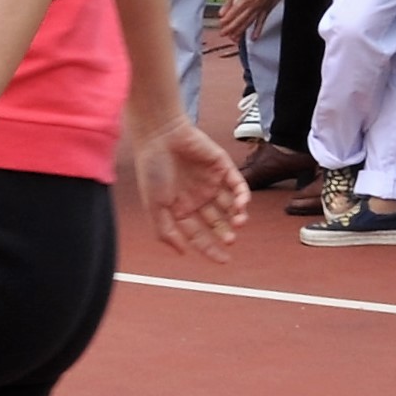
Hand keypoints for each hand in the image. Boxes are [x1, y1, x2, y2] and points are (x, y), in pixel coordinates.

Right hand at [130, 115, 246, 261]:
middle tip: (230, 240)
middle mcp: (196, 197)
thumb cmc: (152, 169)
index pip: (198, 234)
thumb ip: (165, 231)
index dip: (210, 248)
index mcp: (179, 208)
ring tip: (239, 222)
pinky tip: (241, 205)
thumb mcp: (154, 206)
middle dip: (226, 233)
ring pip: (230, 205)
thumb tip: (181, 252)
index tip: (223, 260)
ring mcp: (211, 182)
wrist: (160, 135)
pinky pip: (238, 185)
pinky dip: (243, 196)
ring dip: (238, 216)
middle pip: (217, 222)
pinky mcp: (223, 167)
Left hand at [215, 0, 284, 40]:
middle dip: (230, 28)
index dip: (226, 19)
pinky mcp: (267, 9)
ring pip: (248, 23)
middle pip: (239, 20)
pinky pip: (261, 22)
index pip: (234, 12)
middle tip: (223, 34)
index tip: (220, 24)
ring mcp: (260, 9)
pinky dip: (257, 30)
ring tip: (234, 38)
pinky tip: (254, 37)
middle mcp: (253, 6)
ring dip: (240, 31)